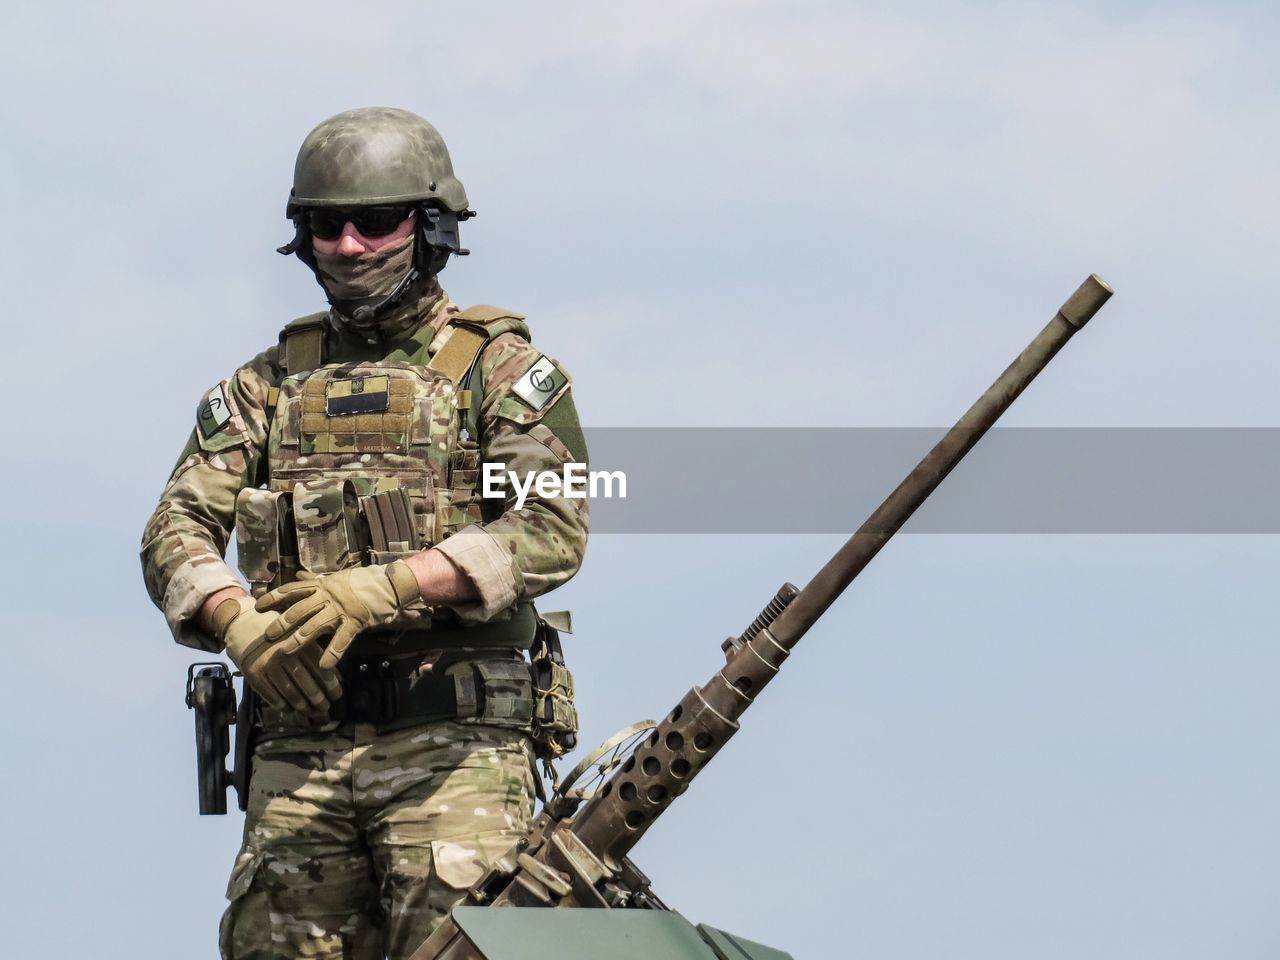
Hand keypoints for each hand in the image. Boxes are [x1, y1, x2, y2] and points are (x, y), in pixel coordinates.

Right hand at [215, 597, 340, 715]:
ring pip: (289, 692)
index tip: (337, 695)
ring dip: (302, 706)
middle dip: (318, 699)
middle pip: (306, 683)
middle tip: (326, 708)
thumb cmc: (276, 628)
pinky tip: (290, 710)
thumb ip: (312, 649)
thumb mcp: (297, 631)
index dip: (330, 684)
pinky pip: (271, 694)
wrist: (242, 621)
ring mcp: (267, 665)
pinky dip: (282, 704)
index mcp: (299, 642)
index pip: (319, 667)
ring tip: (312, 713)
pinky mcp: (253, 674)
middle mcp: (284, 654)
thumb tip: (332, 675)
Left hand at [255, 561, 421, 668]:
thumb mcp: (335, 578)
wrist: (387, 584)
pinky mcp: (355, 622)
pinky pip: (342, 639)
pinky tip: (324, 665)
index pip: (293, 590)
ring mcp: (341, 609)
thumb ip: (316, 580)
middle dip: (282, 623)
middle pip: (300, 609)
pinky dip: (333, 652)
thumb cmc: (360, 583)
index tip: (258, 605)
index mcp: (322, 586)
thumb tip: (299, 575)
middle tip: (266, 635)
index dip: (275, 597)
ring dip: (299, 639)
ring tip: (285, 651)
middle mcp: (328, 596)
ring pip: (316, 625)